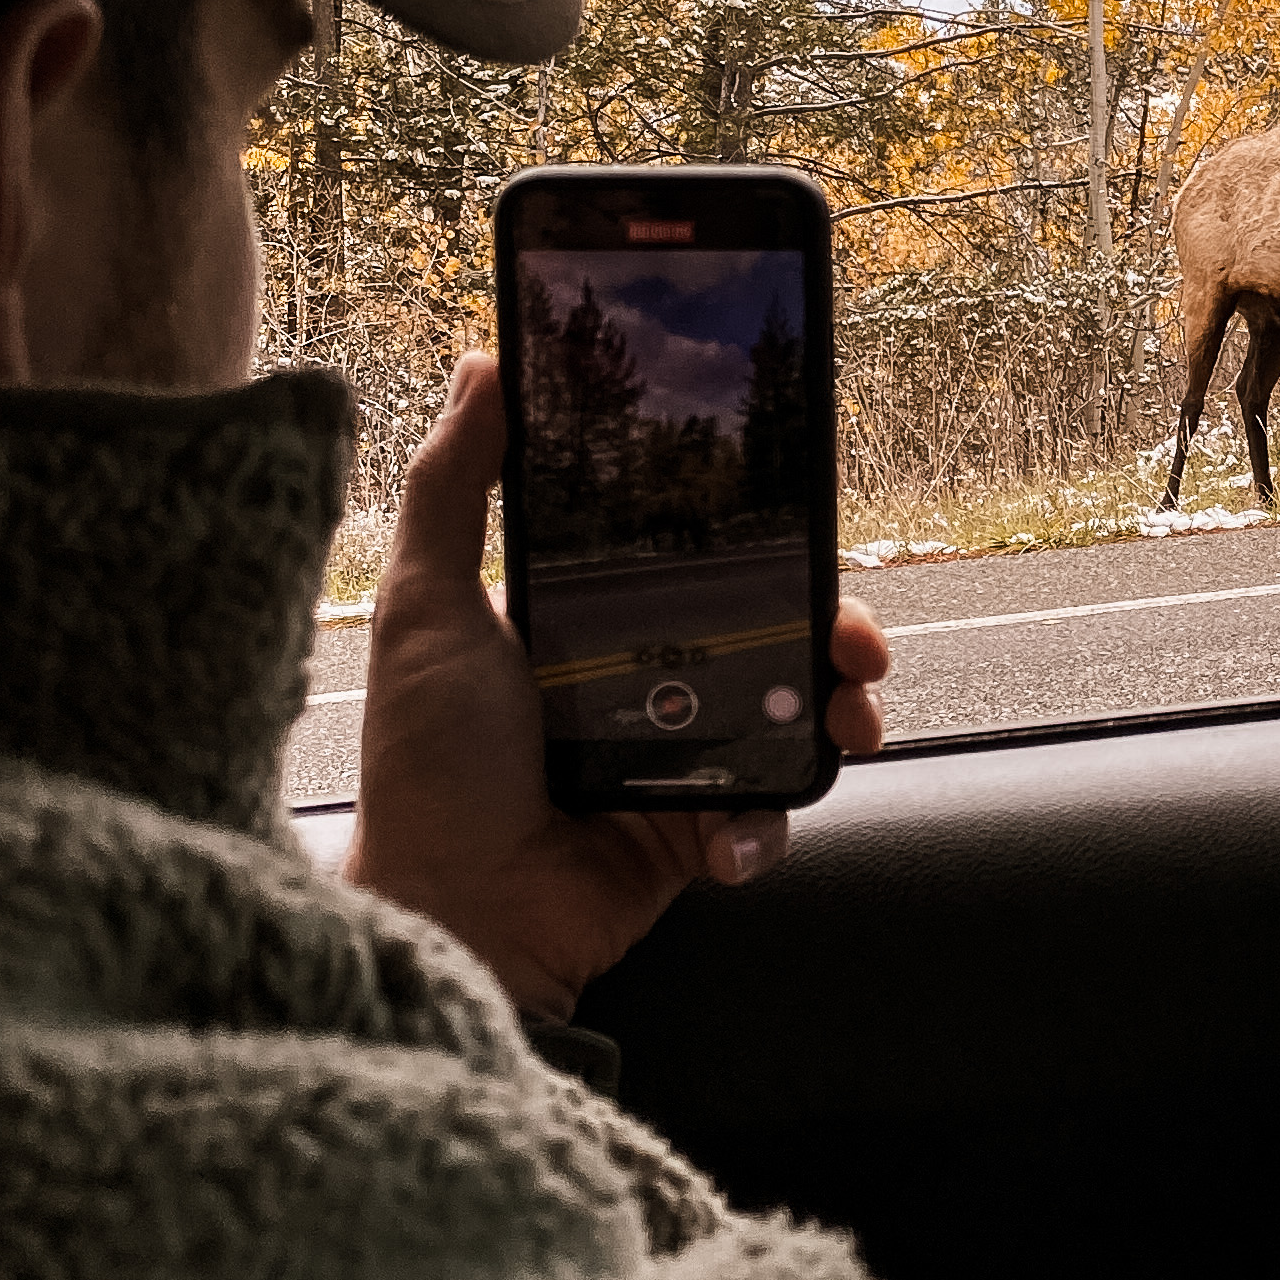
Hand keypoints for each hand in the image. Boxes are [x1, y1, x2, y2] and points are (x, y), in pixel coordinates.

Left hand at [342, 349, 889, 1018]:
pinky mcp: (693, 833)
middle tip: (853, 642)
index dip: (764, 545)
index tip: (806, 531)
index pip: (700, 562)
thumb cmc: (428, 766)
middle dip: (832, 632)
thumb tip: (482, 365)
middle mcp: (641, 684)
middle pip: (770, 634)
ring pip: (791, 719)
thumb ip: (453, 485)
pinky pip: (766, 818)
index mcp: (589, 622)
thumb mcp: (426, 606)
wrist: (452, 913)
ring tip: (840, 726)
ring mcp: (674, 761)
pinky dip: (765, 828)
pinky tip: (730, 836)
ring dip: (834, 718)